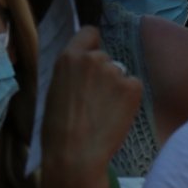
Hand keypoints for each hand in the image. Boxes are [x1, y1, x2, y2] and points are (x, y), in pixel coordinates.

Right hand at [41, 26, 141, 180]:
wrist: (75, 154)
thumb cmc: (56, 129)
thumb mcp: (54, 90)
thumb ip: (70, 73)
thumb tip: (81, 72)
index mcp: (69, 57)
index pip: (89, 32)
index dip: (91, 45)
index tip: (90, 61)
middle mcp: (93, 58)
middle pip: (104, 58)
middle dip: (102, 74)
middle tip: (95, 99)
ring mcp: (115, 71)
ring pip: (119, 74)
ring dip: (115, 88)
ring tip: (105, 112)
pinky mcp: (132, 87)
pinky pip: (133, 86)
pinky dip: (128, 99)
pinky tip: (116, 116)